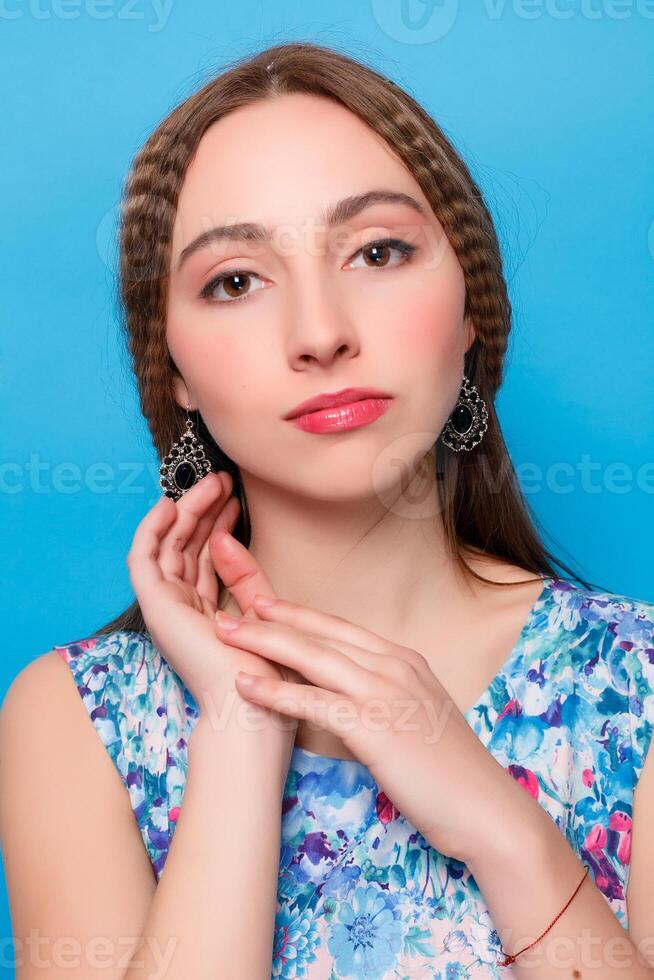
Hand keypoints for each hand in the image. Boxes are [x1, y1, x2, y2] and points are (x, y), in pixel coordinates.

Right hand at [126, 473, 295, 723]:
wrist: (251, 708)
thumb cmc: (263, 671)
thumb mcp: (261, 612)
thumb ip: (245, 577)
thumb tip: (224, 538)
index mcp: (205, 614)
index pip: (206, 559)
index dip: (218, 525)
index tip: (237, 500)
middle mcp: (182, 608)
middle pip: (187, 547)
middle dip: (204, 511)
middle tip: (223, 481)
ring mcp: (166, 608)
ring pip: (168, 546)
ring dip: (186, 511)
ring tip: (209, 484)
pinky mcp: (155, 607)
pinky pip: (143, 559)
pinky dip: (152, 530)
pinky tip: (171, 506)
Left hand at [215, 594, 508, 863]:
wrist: (487, 809)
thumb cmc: (451, 772)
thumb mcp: (419, 715)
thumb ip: (386, 695)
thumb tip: (350, 696)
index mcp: (405, 660)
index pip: (340, 627)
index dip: (299, 613)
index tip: (264, 603)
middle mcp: (394, 666)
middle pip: (320, 632)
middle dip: (271, 616)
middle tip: (230, 606)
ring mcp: (385, 692)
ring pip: (312, 656)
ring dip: (263, 642)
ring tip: (224, 633)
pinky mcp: (375, 726)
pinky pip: (314, 701)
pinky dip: (276, 690)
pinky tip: (245, 685)